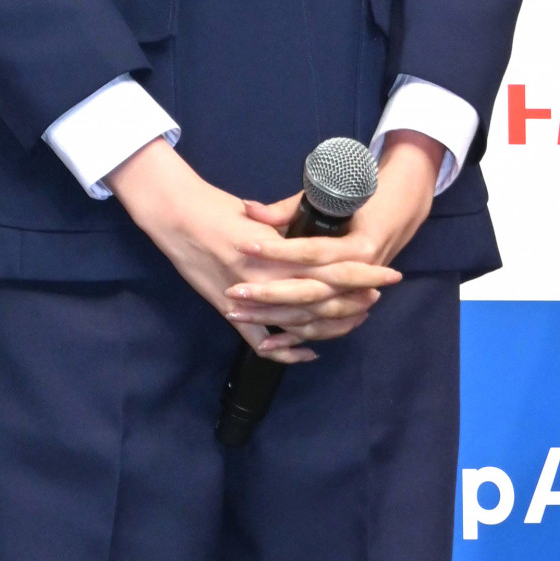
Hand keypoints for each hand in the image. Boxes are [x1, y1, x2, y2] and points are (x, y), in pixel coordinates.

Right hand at [107, 130, 442, 361]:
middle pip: (319, 298)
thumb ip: (287, 226)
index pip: (328, 267)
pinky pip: (261, 340)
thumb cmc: (215, 208)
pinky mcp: (229, 312)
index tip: (385, 273)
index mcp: (272, 250)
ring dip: (329, 324)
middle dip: (352, 300)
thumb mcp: (257, 213)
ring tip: (355, 320)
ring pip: (297, 321)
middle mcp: (261, 279)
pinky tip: (308, 352)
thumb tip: (321, 233)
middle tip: (377, 299)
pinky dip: (285, 350)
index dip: (360, 273)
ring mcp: (245, 299)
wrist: (173, 216)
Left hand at [232, 128, 443, 350]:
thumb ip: (287, 210)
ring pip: (311, 317)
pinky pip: (319, 331)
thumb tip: (250, 210)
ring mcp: (356, 297)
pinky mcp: (349, 309)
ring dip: (272, 318)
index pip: (312, 252)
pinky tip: (265, 342)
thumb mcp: (328, 201)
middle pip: (310, 292)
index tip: (244, 245)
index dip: (278, 250)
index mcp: (358, 246)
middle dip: (269, 294)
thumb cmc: (359, 206)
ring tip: (234, 312)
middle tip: (233, 291)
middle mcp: (359, 276)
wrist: (396, 217)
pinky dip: (293, 340)